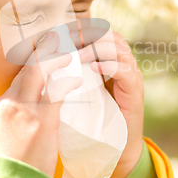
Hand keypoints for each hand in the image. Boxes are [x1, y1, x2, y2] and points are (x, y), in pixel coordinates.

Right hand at [0, 31, 82, 176]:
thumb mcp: (7, 131)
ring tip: (77, 48)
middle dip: (50, 45)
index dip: (39, 53)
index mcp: (3, 104)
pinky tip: (81, 76)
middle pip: (30, 63)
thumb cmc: (13, 161)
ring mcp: (25, 109)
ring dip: (60, 55)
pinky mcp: (41, 121)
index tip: (54, 43)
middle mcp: (11, 101)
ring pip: (41, 69)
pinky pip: (57, 90)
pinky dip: (70, 79)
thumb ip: (18, 112)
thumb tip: (33, 100)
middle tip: (67, 34)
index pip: (22, 70)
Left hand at [75, 28, 143, 177]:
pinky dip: (109, 66)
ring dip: (95, 48)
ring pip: (118, 48)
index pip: (99, 33)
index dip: (81, 29)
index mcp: (110, 61)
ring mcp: (132, 76)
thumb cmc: (95, 119)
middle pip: (109, 35)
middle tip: (67, 40)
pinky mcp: (135, 92)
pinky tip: (94, 69)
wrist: (117, 147)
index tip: (60, 32)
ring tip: (77, 55)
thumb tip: (42, 60)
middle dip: (87, 34)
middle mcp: (123, 64)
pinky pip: (125, 71)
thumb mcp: (81, 91)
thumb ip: (71, 74)